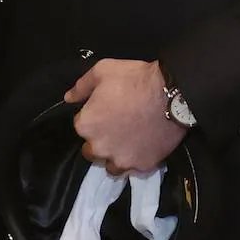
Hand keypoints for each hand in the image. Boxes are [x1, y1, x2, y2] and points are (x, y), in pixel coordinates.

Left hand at [65, 58, 184, 176]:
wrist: (171, 93)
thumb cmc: (133, 79)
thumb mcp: (102, 71)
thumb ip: (81, 87)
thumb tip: (68, 98)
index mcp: (86, 125)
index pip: (81, 126)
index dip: (93, 117)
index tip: (105, 110)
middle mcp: (99, 148)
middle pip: (91, 151)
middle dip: (100, 141)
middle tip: (115, 127)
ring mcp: (121, 159)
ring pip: (111, 166)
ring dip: (115, 156)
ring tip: (128, 142)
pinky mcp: (142, 166)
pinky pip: (134, 168)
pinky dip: (136, 159)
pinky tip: (143, 146)